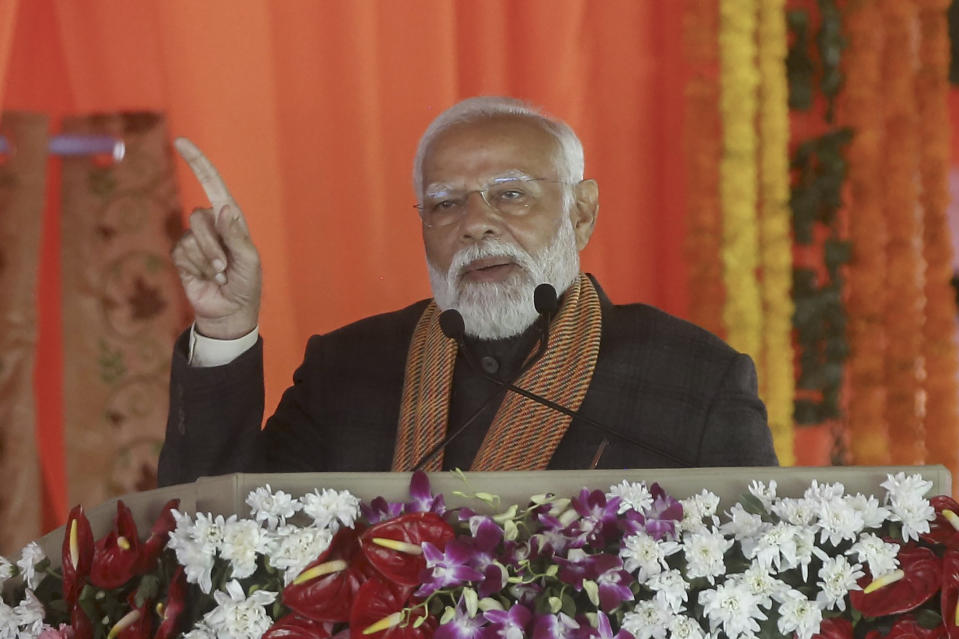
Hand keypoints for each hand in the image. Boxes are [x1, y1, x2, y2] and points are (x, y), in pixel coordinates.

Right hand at [171, 138, 261, 338]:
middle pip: (200, 215)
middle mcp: (212, 225)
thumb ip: (236, 235)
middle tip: (227, 265)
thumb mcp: (249, 260)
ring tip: (220, 274)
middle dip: (214, 244)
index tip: (181, 142)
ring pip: (192, 235)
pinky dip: (195, 267)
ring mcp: (195, 240)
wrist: (230, 312)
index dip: (198, 163)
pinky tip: (206, 277)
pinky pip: (182, 251)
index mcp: (231, 219)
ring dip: (208, 258)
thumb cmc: (246, 285)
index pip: (213, 184)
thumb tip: (223, 208)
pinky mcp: (182, 256)